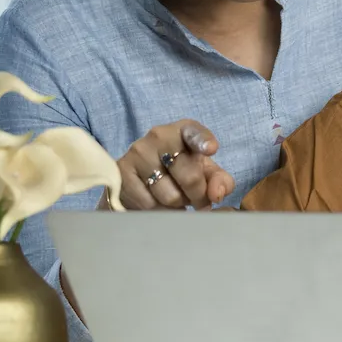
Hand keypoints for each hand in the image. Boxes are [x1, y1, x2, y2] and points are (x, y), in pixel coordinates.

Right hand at [113, 119, 234, 209]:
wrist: (138, 179)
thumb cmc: (179, 172)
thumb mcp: (203, 172)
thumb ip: (219, 181)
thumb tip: (217, 194)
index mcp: (182, 130)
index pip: (193, 132)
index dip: (203, 141)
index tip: (211, 149)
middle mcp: (159, 136)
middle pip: (189, 177)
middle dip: (198, 196)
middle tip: (198, 202)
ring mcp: (138, 153)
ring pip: (170, 196)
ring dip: (178, 205)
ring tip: (176, 199)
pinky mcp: (122, 172)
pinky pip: (150, 204)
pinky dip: (159, 211)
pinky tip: (158, 204)